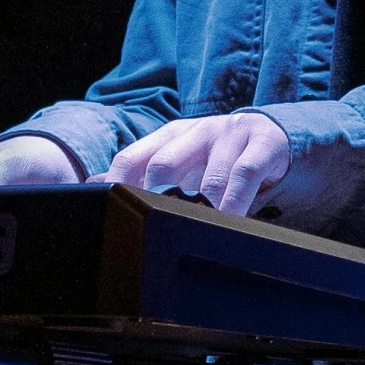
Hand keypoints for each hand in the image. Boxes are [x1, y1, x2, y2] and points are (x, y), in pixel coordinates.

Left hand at [102, 111, 290, 215]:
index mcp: (171, 135)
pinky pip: (244, 177)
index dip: (118, 185)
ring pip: (208, 177)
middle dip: (157, 199)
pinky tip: (229, 222)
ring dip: (200, 208)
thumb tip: (91, 184)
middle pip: (164, 164)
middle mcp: (197, 131)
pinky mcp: (262, 146)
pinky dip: (234, 203)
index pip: (133, 157)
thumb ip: (141, 172)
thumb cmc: (217, 156)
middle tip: (153, 229)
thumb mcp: (180, 159)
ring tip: (192, 233)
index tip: (111, 214)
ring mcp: (230, 135)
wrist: (273, 136)